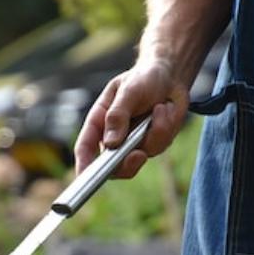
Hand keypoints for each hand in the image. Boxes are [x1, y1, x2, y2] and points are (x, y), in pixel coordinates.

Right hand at [74, 60, 189, 177]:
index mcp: (99, 122)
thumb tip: (111, 143)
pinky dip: (166, 127)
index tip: (85, 177)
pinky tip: (165, 109)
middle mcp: (114, 137)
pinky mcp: (153, 143)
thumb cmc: (142, 78)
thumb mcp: (128, 91)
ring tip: (160, 107)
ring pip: (141, 155)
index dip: (83, 165)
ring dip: (154, 132)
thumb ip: (118, 115)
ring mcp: (134, 143)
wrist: (170, 77)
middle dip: (127, 164)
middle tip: (138, 155)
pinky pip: (159, 146)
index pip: (86, 148)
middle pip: (113, 166)